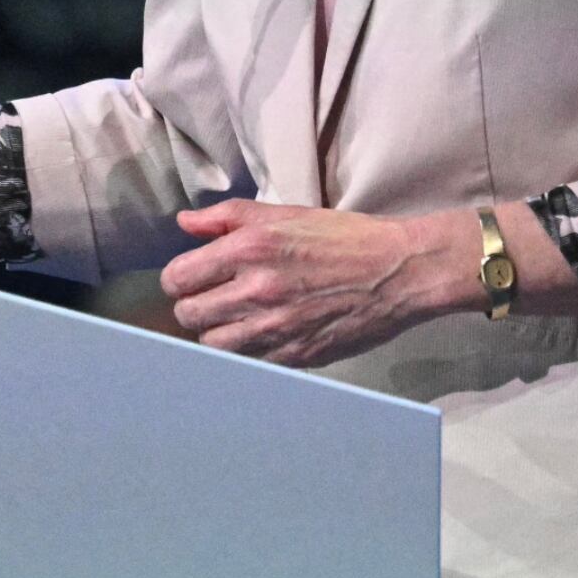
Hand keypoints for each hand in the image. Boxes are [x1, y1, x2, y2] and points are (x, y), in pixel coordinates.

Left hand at [158, 202, 466, 367]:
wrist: (399, 272)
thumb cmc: (345, 238)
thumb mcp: (286, 214)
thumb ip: (229, 218)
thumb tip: (186, 224)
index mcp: (251, 248)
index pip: (178, 278)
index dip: (181, 279)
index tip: (195, 278)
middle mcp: (258, 289)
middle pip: (189, 315)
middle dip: (196, 307)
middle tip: (215, 299)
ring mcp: (276, 327)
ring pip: (213, 345)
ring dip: (218, 333)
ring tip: (237, 319)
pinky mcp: (295, 355)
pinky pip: (248, 362)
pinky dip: (248, 351)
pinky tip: (264, 334)